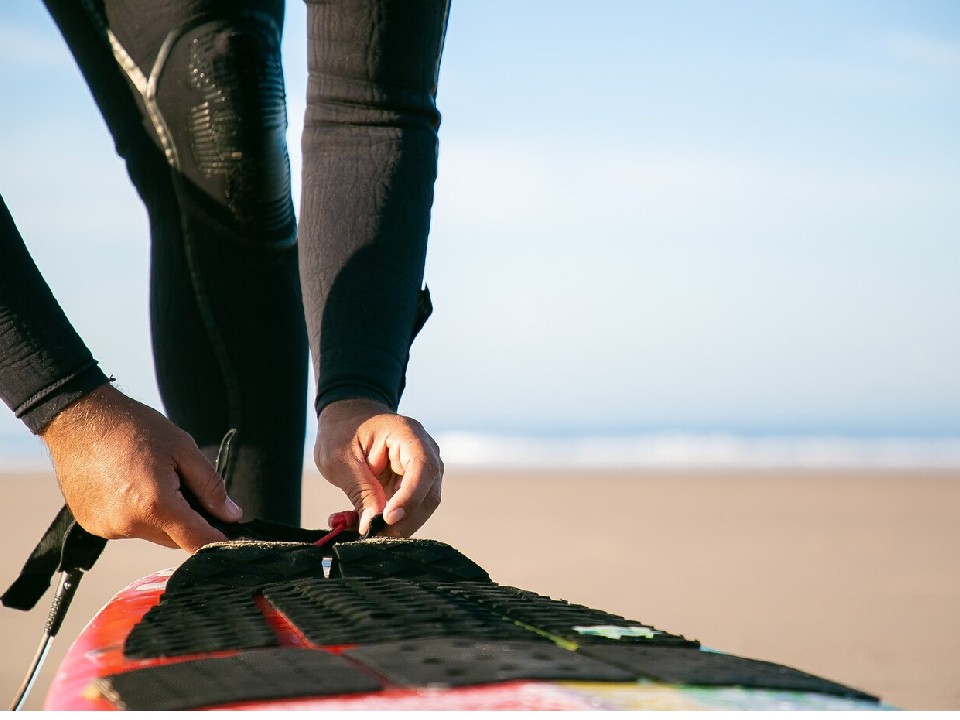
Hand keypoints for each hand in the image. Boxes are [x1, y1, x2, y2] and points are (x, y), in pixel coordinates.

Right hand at [40, 383, 241, 551]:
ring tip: (150, 479)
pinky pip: (127, 528)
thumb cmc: (134, 427)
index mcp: (156, 505)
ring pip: (151, 534)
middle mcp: (129, 524)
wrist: (78, 418)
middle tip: (184, 487)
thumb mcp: (183, 448)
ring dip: (160, 517)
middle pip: (175, 540)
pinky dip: (135, 514)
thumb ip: (210, 486)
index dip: (219, 541)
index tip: (233, 537)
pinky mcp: (92, 525)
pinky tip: (127, 485)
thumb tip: (232, 516)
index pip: (197, 541)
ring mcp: (107, 528)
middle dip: (188, 522)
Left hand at [315, 398, 442, 536]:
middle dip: (401, 522)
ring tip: (352, 527)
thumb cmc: (342, 431)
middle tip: (369, 535)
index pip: (423, 468)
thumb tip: (372, 525)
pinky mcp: (410, 489)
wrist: (346, 421)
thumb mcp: (340, 459)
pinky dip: (381, 524)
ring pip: (418, 511)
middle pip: (427, 496)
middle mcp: (424, 454)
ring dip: (389, 527)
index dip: (410, 497)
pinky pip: (404, 513)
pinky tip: (353, 522)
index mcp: (409, 435)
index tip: (388, 518)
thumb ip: (360, 490)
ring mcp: (420, 473)